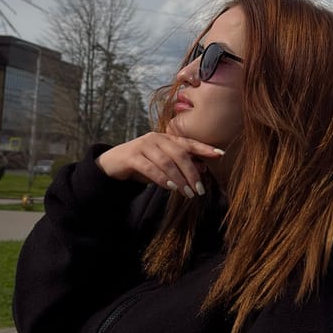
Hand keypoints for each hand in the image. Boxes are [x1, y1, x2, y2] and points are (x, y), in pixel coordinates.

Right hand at [95, 132, 223, 197]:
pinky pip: (151, 168)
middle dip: (192, 172)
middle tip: (200, 189)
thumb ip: (181, 164)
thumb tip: (204, 168)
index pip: (189, 142)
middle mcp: (156, 138)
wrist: (111, 164)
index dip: (204, 148)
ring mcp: (143, 145)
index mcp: (166, 138)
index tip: (221, 154)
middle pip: (180, 154)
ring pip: (167, 162)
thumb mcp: (163, 164)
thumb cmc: (142, 163)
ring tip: (187, 193)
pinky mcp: (132, 156)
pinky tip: (171, 188)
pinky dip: (162, 179)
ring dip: (179, 179)